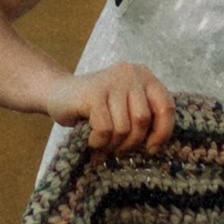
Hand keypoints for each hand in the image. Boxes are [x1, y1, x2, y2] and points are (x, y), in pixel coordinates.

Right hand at [47, 62, 176, 152]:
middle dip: (131, 143)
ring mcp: (112, 82)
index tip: (151, 149)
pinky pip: (105, 129)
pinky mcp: (93, 93)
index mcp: (145, 77)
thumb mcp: (126, 108)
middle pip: (143, 120)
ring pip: (123, 127)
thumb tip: (156, 147)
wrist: (57, 93)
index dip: (162, 132)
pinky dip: (98, 141)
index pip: (165, 107)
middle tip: (118, 149)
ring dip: (112, 144)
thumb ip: (143, 117)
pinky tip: (91, 140)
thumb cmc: (95, 107)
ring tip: (103, 144)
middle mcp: (131, 74)